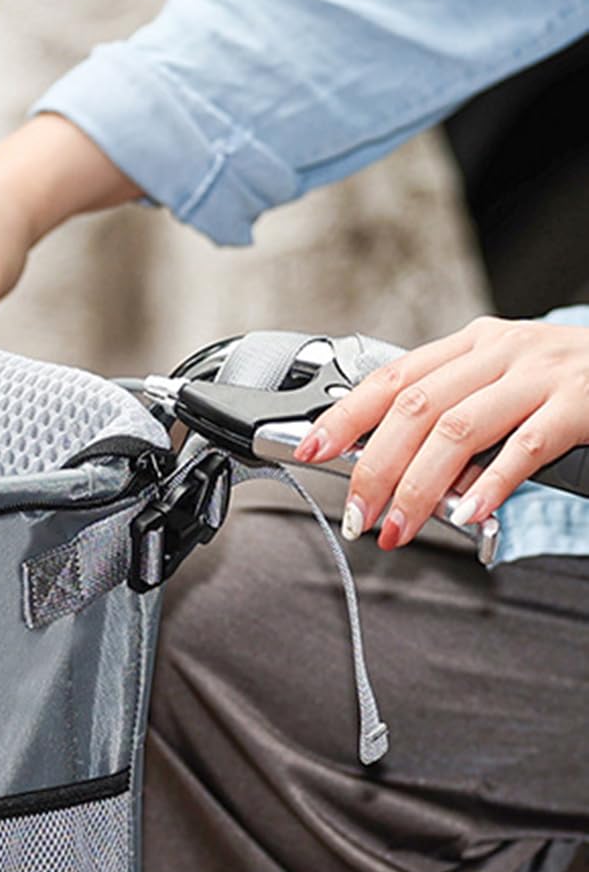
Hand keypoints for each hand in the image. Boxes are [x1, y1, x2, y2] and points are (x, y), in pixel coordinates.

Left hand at [297, 316, 588, 548]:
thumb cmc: (573, 385)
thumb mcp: (504, 386)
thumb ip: (454, 417)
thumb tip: (398, 472)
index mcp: (475, 344)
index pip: (392, 377)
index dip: (345, 415)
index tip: (310, 449)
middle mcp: (502, 351)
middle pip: (415, 408)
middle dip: (375, 468)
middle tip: (358, 515)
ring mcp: (543, 374)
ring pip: (457, 429)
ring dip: (419, 486)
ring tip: (399, 527)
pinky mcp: (581, 402)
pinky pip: (526, 446)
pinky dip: (490, 483)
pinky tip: (469, 512)